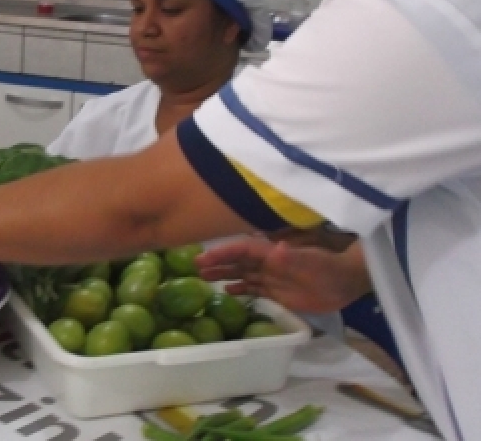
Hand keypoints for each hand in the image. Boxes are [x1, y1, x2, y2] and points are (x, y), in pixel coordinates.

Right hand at [195, 235, 371, 313]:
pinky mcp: (278, 292)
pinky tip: (227, 293)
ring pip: (242, 274)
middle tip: (195, 268)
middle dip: (216, 263)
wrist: (346, 284)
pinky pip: (254, 289)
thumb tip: (275, 249)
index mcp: (271, 253)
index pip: (241, 250)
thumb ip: (292, 257)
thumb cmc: (329, 269)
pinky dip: (240, 289)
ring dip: (223, 275)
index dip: (222, 253)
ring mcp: (272, 277)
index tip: (203, 258)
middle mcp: (267, 263)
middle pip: (236, 261)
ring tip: (203, 278)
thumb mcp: (312, 263)